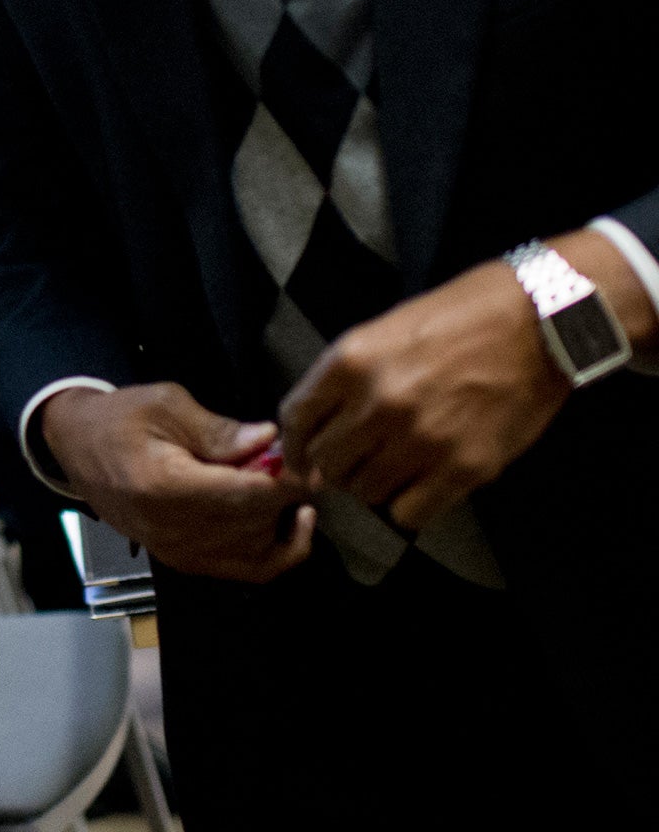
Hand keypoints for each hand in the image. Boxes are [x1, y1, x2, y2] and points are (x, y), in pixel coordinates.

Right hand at [42, 383, 316, 582]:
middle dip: (285, 493)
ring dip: (281, 516)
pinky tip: (293, 522)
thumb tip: (270, 440)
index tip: (310, 460)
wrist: (77, 447)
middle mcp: (172, 530)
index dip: (286, 481)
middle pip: (255, 522)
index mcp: (163, 486)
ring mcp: (178, 552)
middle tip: (299, 460)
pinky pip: (248, 569)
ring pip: (258, 548)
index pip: (243, 495)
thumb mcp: (165, 405)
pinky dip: (280, 551)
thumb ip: (218, 430)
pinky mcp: (184, 561)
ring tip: (283, 481)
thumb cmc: (120, 418)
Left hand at [280, 250, 583, 529]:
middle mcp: (378, 403)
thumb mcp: (382, 331)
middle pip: (327, 464)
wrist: (536, 321)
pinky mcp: (464, 468)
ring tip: (395, 466)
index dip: (295, 445)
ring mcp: (421, 439)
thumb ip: (344, 380)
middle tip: (358, 460)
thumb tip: (314, 432)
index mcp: (350, 362)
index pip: (296, 420)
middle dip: (336, 466)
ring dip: (373, 485)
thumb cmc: (455, 318)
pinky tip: (423, 484)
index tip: (302, 457)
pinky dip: (409, 505)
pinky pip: (409, 514)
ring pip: (365, 491)